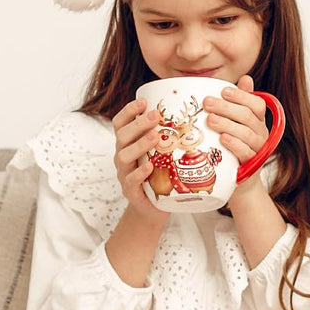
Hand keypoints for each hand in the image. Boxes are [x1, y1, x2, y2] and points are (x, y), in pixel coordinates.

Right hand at [110, 98, 167, 221]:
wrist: (153, 208)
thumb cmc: (159, 176)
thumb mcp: (161, 154)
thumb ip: (166, 137)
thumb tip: (189, 115)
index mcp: (127, 144)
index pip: (121, 123)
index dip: (129, 111)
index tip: (144, 101)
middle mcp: (122, 156)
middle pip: (122, 136)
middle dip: (138, 124)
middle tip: (155, 115)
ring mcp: (124, 174)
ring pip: (124, 156)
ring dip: (139, 145)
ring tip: (155, 137)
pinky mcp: (130, 191)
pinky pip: (130, 180)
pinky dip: (139, 172)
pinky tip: (150, 166)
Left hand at [203, 75, 270, 199]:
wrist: (240, 180)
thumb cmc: (234, 147)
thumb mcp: (235, 123)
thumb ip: (239, 103)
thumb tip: (246, 78)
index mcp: (258, 120)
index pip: (256, 104)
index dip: (242, 96)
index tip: (223, 91)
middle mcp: (261, 133)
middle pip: (248, 116)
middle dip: (227, 108)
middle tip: (207, 103)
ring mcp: (258, 149)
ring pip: (247, 133)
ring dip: (227, 124)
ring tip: (210, 120)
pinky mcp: (252, 165)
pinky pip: (246, 152)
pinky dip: (234, 144)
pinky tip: (222, 139)